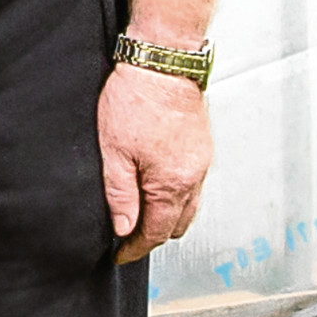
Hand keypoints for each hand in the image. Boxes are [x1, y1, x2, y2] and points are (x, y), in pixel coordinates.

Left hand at [99, 63, 212, 264]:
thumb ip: (120, 194)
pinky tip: (159, 183)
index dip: (135, 248)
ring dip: (168, 214)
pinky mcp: (202, 145)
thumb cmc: (136, 99)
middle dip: (154, 235)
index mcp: (172, 184)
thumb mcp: (114, 151)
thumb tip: (125, 228)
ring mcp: (202, 161)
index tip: (120, 254)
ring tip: (143, 211)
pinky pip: (194, 183)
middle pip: (178, 225)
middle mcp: (193, 176)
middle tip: (129, 236)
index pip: (156, 233)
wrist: (163, 61)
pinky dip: (177, 193)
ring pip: (189, 205)